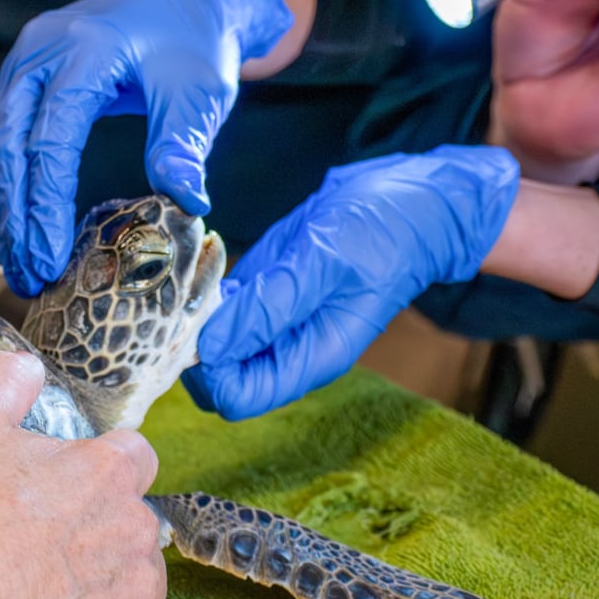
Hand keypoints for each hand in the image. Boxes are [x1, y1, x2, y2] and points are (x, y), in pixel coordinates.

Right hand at [0, 0, 291, 295]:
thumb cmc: (193, 43)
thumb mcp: (199, 92)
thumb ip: (183, 145)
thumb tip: (187, 205)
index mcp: (84, 49)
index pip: (50, 139)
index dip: (45, 206)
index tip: (50, 260)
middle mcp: (40, 51)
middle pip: (6, 147)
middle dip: (13, 219)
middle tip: (27, 277)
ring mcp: (23, 63)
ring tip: (15, 267)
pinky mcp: (20, 79)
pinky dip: (1, 189)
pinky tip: (10, 231)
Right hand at [0, 351, 164, 598]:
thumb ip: (3, 381)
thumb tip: (24, 364)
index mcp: (107, 472)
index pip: (136, 455)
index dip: (103, 463)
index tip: (70, 479)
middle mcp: (131, 530)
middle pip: (132, 515)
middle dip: (99, 519)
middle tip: (44, 532)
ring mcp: (127, 588)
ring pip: (131, 569)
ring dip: (103, 568)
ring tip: (45, 572)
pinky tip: (47, 598)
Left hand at [182, 146, 518, 420]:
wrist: (405, 201)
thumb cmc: (380, 230)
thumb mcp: (326, 262)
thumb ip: (271, 307)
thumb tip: (211, 348)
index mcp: (308, 359)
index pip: (235, 398)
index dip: (207, 368)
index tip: (202, 320)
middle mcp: (285, 350)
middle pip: (215, 378)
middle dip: (193, 343)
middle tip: (196, 293)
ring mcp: (270, 323)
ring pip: (210, 344)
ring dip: (195, 314)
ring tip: (206, 271)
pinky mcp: (261, 294)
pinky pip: (217, 309)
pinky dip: (205, 289)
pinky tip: (214, 256)